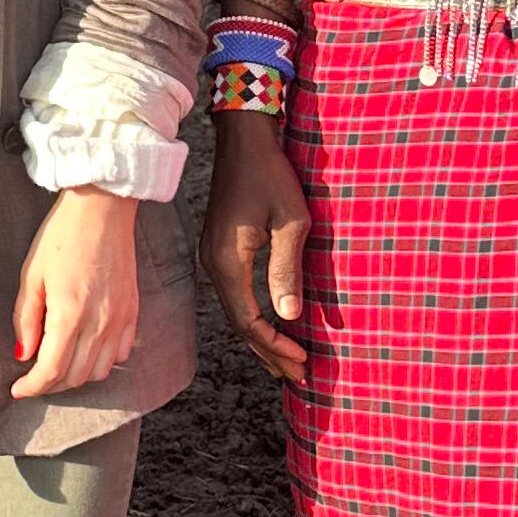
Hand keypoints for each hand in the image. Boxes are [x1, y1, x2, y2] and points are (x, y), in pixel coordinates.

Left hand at [11, 189, 141, 399]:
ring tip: (58, 364)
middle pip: (76, 376)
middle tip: (33, 378)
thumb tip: (23, 354)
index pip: (51, 370)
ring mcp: (120, 318)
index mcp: (70, 314)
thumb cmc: (62, 236)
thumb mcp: (32, 275)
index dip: (32, 387)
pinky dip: (101, 361)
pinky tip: (86, 349)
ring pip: (100, 371)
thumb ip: (26, 319)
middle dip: (50, 384)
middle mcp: (100, 323)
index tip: (18, 389)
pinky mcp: (133, 311)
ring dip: (76, 376)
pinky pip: (120, 353)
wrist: (102, 208)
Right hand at [200, 116, 313, 385]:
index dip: (276, 346)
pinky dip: (254, 316)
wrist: (243, 140)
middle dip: (270, 352)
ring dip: (261, 337)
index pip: (250, 321)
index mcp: (228, 262)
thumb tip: (288, 315)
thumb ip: (287, 270)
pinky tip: (270, 324)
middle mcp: (214, 264)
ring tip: (286, 361)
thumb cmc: (271, 175)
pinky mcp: (219, 249)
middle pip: (240, 323)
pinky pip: (235, 294)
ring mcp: (213, 256)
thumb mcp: (291, 222)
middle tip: (299, 376)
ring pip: (236, 311)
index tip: (304, 362)